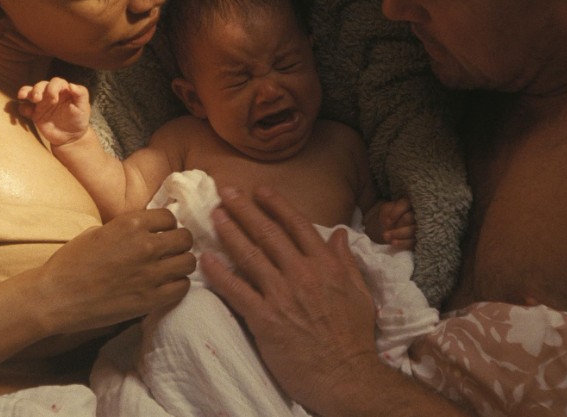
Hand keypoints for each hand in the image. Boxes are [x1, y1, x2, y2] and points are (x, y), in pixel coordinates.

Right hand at [17, 77, 90, 146]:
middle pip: (41, 85)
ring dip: (26, 92)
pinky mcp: (35, 114)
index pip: (56, 82)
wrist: (70, 137)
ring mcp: (42, 103)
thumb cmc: (79, 119)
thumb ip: (81, 94)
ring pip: (30, 92)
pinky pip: (24, 108)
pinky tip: (26, 112)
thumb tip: (71, 85)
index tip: (54, 99)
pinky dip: (22, 108)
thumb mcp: (84, 107)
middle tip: (37, 99)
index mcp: (63, 90)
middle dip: (37, 89)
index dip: (52, 88)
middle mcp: (51, 94)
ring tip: (23, 96)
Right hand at [33, 208, 194, 334]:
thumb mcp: (99, 231)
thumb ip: (128, 229)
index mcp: (131, 224)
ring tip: (170, 269)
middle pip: (185, 238)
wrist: (54, 297)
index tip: (162, 233)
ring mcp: (150, 273)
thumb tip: (150, 229)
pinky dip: (178, 286)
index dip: (167, 226)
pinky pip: (182, 287)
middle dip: (178, 243)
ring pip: (188, 262)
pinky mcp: (149, 299)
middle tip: (169, 251)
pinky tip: (166, 286)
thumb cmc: (70, 263)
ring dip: (181, 264)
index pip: (169, 217)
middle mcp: (145, 245)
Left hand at [201, 186, 378, 414]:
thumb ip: (346, 260)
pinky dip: (219, 273)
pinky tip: (206, 259)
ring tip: (215, 215)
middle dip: (245, 209)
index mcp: (326, 265)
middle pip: (268, 234)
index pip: (297, 225)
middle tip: (227, 191)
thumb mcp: (359, 292)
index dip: (276, 204)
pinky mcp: (264, 320)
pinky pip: (236, 291)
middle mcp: (302, 274)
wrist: (345, 376)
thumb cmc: (354, 336)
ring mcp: (281, 296)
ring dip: (230, 232)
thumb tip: (338, 233)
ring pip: (250, 256)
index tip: (260, 190)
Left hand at [378, 197, 415, 249]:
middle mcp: (417, 213)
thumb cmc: (389, 215)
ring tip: (385, 236)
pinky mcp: (418, 238)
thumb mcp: (386, 209)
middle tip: (385, 230)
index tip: (387, 221)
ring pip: (412, 230)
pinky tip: (394, 243)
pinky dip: (403, 243)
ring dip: (398, 234)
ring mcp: (420, 226)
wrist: (388, 227)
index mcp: (409, 203)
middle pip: (410, 218)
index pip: (405, 204)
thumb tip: (390, 220)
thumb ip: (389, 210)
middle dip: (397, 225)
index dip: (396, 212)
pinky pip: (413, 242)